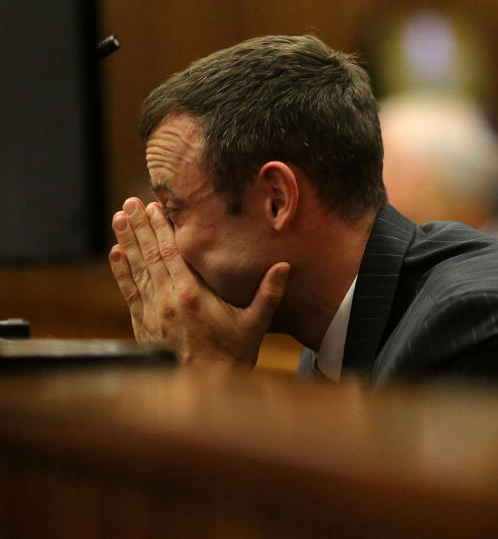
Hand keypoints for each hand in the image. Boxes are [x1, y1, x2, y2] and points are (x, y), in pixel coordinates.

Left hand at [108, 197, 289, 366]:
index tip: (155, 207)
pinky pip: (129, 291)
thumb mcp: (255, 324)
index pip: (173, 252)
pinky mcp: (143, 324)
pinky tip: (116, 254)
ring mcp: (153, 311)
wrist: (201, 390)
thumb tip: (285, 267)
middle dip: (140, 226)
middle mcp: (168, 298)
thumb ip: (268, 293)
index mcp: (192, 294)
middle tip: (131, 203)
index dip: (162, 228)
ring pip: (137, 269)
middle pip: (151, 254)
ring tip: (120, 218)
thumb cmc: (231, 357)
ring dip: (127, 241)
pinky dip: (121, 271)